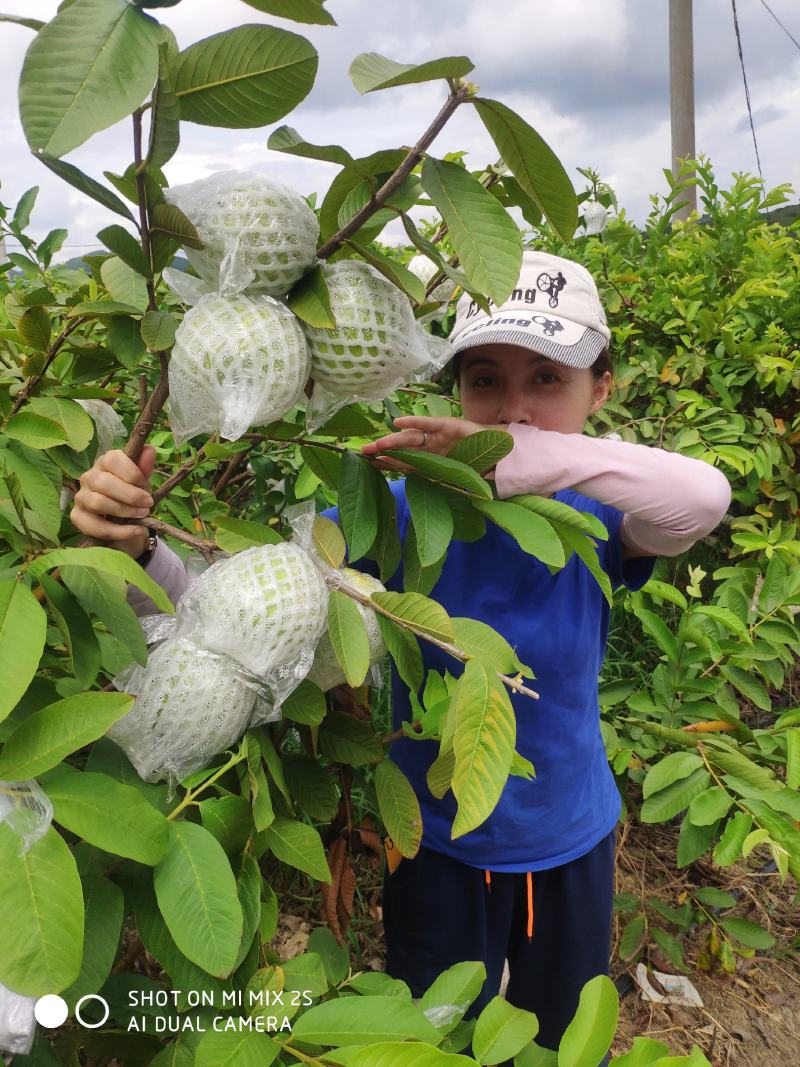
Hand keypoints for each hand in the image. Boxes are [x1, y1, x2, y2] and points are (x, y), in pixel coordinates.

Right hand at [70, 446, 155, 557]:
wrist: (128, 525)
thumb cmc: (133, 498)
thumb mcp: (142, 484)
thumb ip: (144, 468)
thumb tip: (149, 449)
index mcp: (105, 463)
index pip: (112, 459)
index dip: (132, 473)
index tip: (146, 486)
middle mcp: (89, 477)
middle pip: (103, 482)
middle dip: (130, 495)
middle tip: (148, 505)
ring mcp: (80, 497)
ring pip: (97, 502)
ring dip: (124, 511)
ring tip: (142, 516)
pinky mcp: (77, 517)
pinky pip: (94, 526)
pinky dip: (119, 531)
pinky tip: (136, 530)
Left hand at [361, 416, 493, 471]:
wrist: (499, 449)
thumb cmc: (478, 464)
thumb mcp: (456, 478)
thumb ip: (443, 483)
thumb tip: (429, 499)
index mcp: (430, 460)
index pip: (405, 462)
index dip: (389, 463)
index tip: (371, 465)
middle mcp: (430, 447)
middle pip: (402, 449)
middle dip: (384, 450)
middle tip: (365, 452)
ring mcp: (437, 436)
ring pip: (410, 438)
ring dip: (393, 440)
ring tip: (377, 444)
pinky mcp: (446, 426)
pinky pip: (427, 424)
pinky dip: (413, 423)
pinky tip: (397, 423)